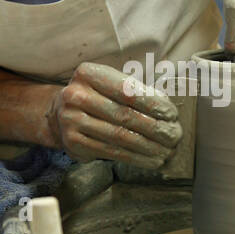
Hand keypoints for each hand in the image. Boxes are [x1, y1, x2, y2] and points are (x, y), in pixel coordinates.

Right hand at [44, 62, 181, 168]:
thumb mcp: (110, 83)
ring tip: (167, 151)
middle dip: (155, 128)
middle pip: (124, 115)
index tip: (172, 115)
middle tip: (175, 136)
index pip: (127, 90)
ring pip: (119, 136)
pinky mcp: (74, 143)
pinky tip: (151, 160)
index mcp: (88, 74)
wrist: (60, 114)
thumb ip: (135, 91)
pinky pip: (111, 152)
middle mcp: (76, 95)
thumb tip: (168, 113)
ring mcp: (71, 120)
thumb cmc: (96, 96)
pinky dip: (135, 158)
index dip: (153, 104)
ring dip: (149, 146)